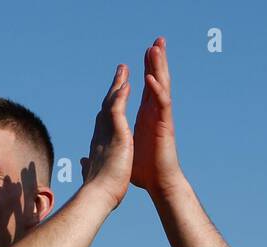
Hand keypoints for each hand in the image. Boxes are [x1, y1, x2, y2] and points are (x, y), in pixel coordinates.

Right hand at [80, 64, 132, 208]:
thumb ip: (88, 166)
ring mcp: (107, 134)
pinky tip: (127, 84)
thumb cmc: (97, 192)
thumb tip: (82, 162)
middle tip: (121, 72)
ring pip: (111, 104)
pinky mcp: (116, 136)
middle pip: (106, 107)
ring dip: (118, 85)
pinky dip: (121, 97)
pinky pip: (118, 111)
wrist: (97, 198)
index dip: (109, 106)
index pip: (104, 121)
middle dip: (114, 89)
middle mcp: (100, 135)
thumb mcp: (93, 174)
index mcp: (99, 145)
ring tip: (124, 69)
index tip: (114, 95)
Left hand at [131, 37, 182, 195]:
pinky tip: (151, 79)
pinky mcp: (165, 126)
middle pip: (157, 82)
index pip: (147, 88)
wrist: (159, 184)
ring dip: (159, 68)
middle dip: (157, 62)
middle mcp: (155, 114)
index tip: (145, 52)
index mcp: (146, 117)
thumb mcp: (127, 151)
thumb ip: (118, 143)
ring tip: (156, 48)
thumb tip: (102, 145)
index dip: (147, 70)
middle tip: (157, 41)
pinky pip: (162, 105)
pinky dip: (156, 91)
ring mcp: (161, 119)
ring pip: (161, 87)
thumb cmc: (145, 172)